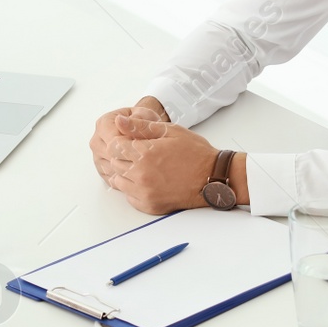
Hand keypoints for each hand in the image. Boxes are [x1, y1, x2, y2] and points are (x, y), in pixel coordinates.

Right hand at [89, 99, 165, 182]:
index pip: (113, 141)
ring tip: (145, 166)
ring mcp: (97, 156)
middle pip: (111, 156)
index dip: (131, 147)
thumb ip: (135, 120)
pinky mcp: (102, 170)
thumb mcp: (144, 116)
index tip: (146, 148)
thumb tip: (120, 121)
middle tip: (148, 159)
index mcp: (103, 124)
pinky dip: (125, 179)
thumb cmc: (143, 122)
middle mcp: (97, 141)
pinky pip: (111, 179)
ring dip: (128, 171)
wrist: (141, 130)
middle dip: (130, 160)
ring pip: (110, 170)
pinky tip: (138, 174)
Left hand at [103, 114, 220, 214]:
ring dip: (127, 173)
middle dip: (123, 156)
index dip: (121, 142)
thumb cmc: (195, 153)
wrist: (213, 178)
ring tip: (145, 167)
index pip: (114, 146)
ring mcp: (145, 192)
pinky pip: (129, 197)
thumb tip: (119, 121)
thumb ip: (140, 126)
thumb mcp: (169, 131)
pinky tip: (148, 181)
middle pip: (115, 163)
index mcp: (144, 153)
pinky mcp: (149, 205)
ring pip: (119, 181)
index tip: (132, 142)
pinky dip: (134, 189)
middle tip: (141, 154)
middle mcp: (141, 175)